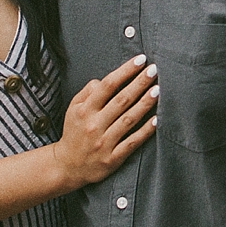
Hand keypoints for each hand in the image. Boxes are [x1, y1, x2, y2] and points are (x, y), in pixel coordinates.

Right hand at [53, 54, 158, 188]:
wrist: (68, 166)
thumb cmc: (74, 133)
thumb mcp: (73, 109)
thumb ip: (87, 92)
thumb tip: (104, 80)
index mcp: (85, 110)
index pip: (107, 86)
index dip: (125, 71)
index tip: (140, 60)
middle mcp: (94, 125)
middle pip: (121, 100)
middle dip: (139, 83)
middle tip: (154, 70)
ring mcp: (104, 142)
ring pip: (128, 119)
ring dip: (145, 103)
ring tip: (158, 90)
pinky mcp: (112, 158)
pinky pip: (132, 142)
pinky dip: (145, 131)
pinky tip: (157, 120)